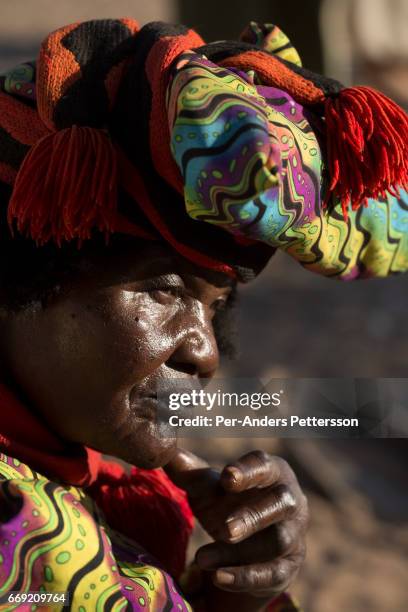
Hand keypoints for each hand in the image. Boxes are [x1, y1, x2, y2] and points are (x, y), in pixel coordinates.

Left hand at [165, 448, 307, 608]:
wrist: (247, 545)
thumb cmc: (230, 502)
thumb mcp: (209, 489)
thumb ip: (190, 472)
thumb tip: (164, 452)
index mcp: (272, 472)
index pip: (265, 466)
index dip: (248, 471)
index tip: (227, 477)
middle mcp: (290, 501)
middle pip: (281, 503)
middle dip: (253, 515)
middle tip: (226, 529)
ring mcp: (293, 535)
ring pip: (276, 541)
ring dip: (238, 551)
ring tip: (201, 558)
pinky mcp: (287, 567)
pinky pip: (273, 573)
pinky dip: (246, 577)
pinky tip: (218, 577)